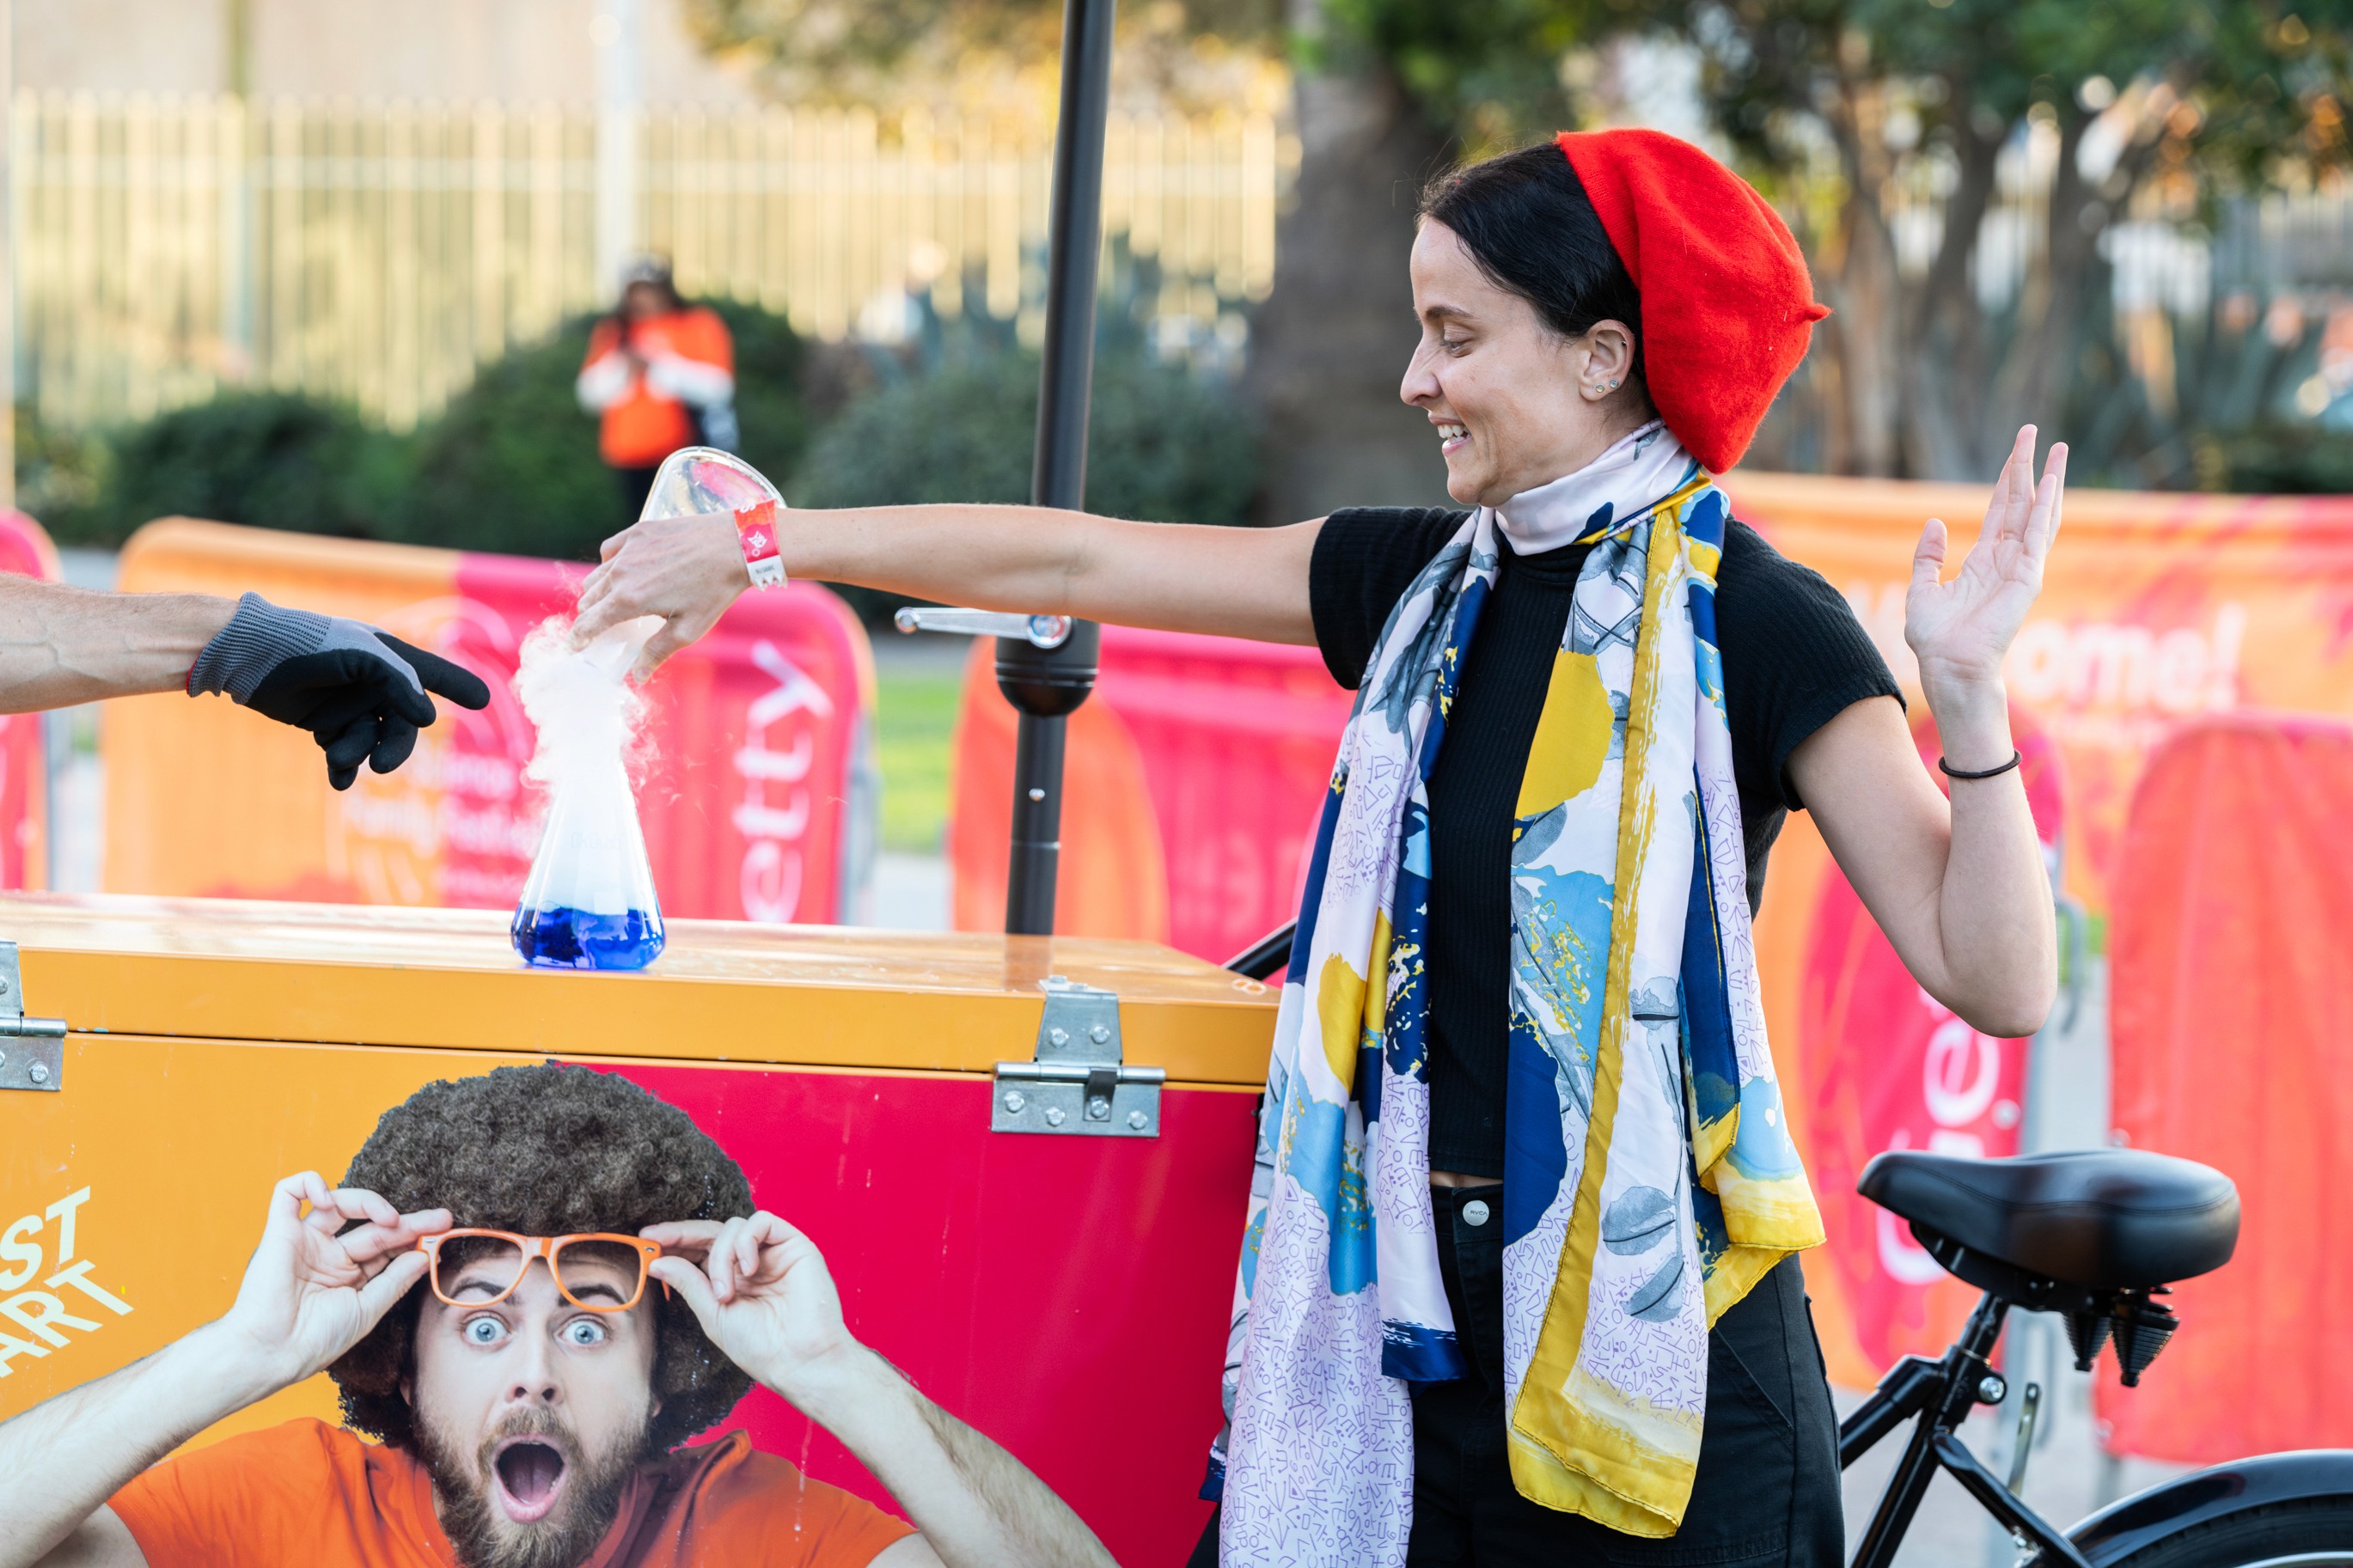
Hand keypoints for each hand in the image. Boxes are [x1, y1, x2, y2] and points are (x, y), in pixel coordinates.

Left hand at [188, 592, 493, 788]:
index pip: (431, 674)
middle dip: (394, 747)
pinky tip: (339, 779)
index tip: (483, 700)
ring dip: (358, 755)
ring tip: (337, 760)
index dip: (457, 686)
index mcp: (386, 658)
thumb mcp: (357, 655)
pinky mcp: (323, 724)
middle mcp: (372, 683)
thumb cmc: (303, 643)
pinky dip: (344, 768)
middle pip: (402, 724)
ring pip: (372, 742)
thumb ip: (397, 681)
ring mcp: (349, 705)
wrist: (243, 656)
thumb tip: (427, 718)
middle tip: (381, 767)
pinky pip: (345, 753)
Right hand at [215, 1173, 448, 1389]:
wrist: (273, 1350)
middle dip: (406, 1221)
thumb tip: (423, 1256)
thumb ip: (395, 1280)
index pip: (386, 1246)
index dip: (413, 1236)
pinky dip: (308, 1184)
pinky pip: (287, 1193)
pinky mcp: (279, 1232)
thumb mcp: (367, 1309)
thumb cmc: (316, 1339)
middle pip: (372, 1225)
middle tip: (438, 1218)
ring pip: (340, 1202)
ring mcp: (305, 1241)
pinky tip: (327, 1199)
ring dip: (370, 1202)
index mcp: (347, 1275)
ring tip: (390, 1218)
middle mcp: (327, 1255)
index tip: (442, 1231)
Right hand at [574, 514, 747, 676]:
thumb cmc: (714, 590)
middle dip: (591, 617)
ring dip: (598, 593)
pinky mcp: (638, 532)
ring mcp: (628, 549)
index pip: (588, 622)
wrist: (734, 545)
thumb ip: (657, 651)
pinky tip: (623, 572)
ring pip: (596, 576)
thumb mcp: (688, 629)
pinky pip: (610, 550)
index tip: (574, 647)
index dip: (578, 638)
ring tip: (613, 603)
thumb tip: (637, 674)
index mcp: (628, 599)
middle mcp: (621, 572)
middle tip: (603, 628)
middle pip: (589, 600)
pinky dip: (610, 564)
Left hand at [643, 1213, 861, 1404]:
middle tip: (657, 1238)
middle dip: (683, 1233)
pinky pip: (763, 1222)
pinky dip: (747, 1241)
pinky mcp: (794, 1245)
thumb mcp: (713, 1315)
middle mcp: (750, 1262)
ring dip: (721, 1255)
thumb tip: (657, 1261)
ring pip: (734, 1226)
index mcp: (731, 1279)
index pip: (699, 1250)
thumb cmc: (760, 1347)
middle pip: (712, 1231)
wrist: (799, 1359)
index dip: (675, 1241)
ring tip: (725, 1292)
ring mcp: (772, 1252)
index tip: (646, 1238)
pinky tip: (748, 1268)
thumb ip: (689, 1283)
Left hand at [1905, 426, 2065, 727]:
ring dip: (2048, 480)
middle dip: (2027, 466)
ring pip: (2038, 514)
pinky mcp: (2027, 578)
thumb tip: (1936, 523)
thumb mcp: (1922, 589)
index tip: (2016, 449)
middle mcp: (2006, 559)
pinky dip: (2047, 508)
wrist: (1948, 665)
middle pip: (2022, 502)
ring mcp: (2020, 567)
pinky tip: (2051, 482)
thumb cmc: (1936, 638)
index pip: (2001, 509)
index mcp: (1984, 560)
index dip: (2008, 479)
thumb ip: (1929, 556)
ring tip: (2058, 447)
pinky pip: (2038, 536)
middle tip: (2032, 431)